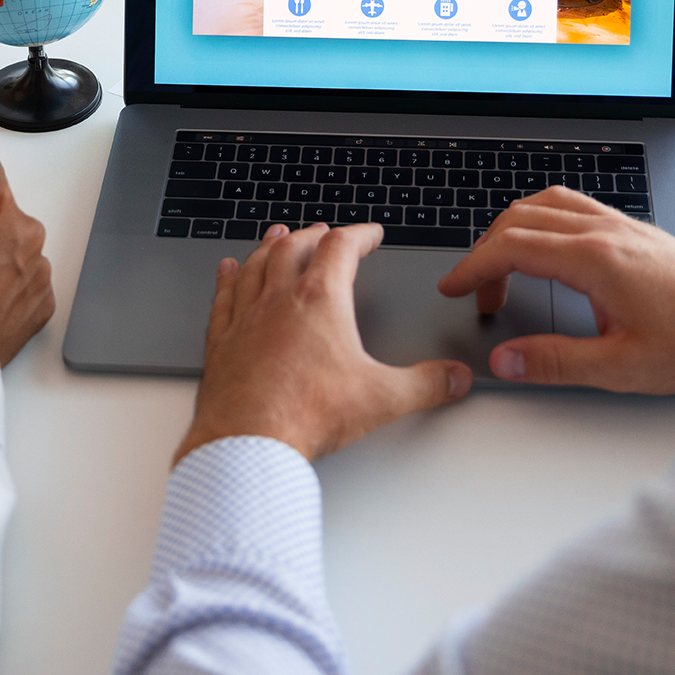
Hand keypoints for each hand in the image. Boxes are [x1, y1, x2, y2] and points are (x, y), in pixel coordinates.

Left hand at [176, 223, 472, 465]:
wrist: (247, 442)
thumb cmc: (306, 414)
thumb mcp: (381, 399)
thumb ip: (425, 385)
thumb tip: (453, 379)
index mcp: (319, 301)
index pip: (341, 248)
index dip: (359, 235)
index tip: (370, 233)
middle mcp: (278, 299)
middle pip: (294, 248)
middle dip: (314, 235)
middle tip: (325, 232)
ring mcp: (245, 318)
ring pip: (256, 265)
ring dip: (269, 246)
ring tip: (278, 236)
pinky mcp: (221, 341)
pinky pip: (224, 297)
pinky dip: (228, 279)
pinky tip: (227, 271)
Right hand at [437, 187, 674, 390]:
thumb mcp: (621, 367)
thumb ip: (555, 362)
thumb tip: (505, 360)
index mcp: (595, 259)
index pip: (512, 247)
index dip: (473, 268)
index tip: (454, 288)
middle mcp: (605, 231)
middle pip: (521, 219)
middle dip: (487, 253)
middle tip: (478, 294)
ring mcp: (620, 225)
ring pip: (546, 205)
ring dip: (513, 231)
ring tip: (503, 269)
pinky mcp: (633, 230)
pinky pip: (572, 206)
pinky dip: (542, 221)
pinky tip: (546, 249)